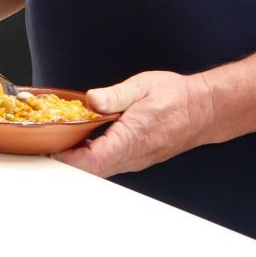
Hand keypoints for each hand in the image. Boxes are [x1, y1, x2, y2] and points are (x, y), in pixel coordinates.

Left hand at [53, 70, 219, 178]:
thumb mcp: (142, 86)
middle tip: (50, 137)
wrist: (205, 109)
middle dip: (66, 157)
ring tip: (63, 134)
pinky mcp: (134, 158)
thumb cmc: (177, 97)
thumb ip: (114, 95)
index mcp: (130, 139)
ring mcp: (133, 160)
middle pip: (89, 170)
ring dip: (78, 156)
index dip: (67, 156)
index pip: (91, 161)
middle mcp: (131, 156)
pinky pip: (107, 163)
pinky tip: (84, 135)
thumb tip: (92, 100)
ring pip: (97, 169)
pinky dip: (91, 153)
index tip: (50, 143)